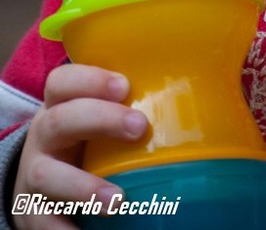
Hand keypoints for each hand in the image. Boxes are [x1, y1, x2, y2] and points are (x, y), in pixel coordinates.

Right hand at [12, 64, 147, 229]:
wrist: (41, 182)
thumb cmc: (86, 139)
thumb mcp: (99, 115)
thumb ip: (134, 103)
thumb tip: (202, 90)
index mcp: (60, 105)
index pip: (63, 82)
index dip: (91, 79)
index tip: (125, 86)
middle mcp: (43, 136)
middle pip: (59, 121)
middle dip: (100, 120)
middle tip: (139, 127)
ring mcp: (34, 174)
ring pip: (46, 176)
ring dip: (83, 188)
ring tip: (118, 200)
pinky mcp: (33, 212)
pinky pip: (43, 223)